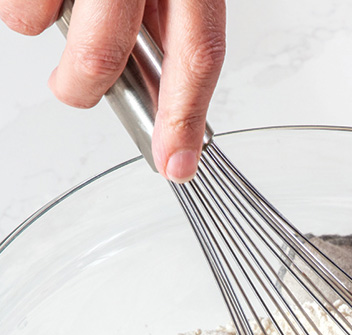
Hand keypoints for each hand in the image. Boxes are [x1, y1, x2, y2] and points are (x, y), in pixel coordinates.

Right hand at [0, 0, 225, 181]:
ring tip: (56, 7)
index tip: (176, 165)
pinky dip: (24, 6)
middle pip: (101, 54)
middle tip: (80, 82)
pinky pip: (18, 2)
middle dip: (83, 85)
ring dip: (37, 26)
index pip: (196, 58)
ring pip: (35, 20)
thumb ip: (172, 32)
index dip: (183, 119)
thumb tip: (167, 111)